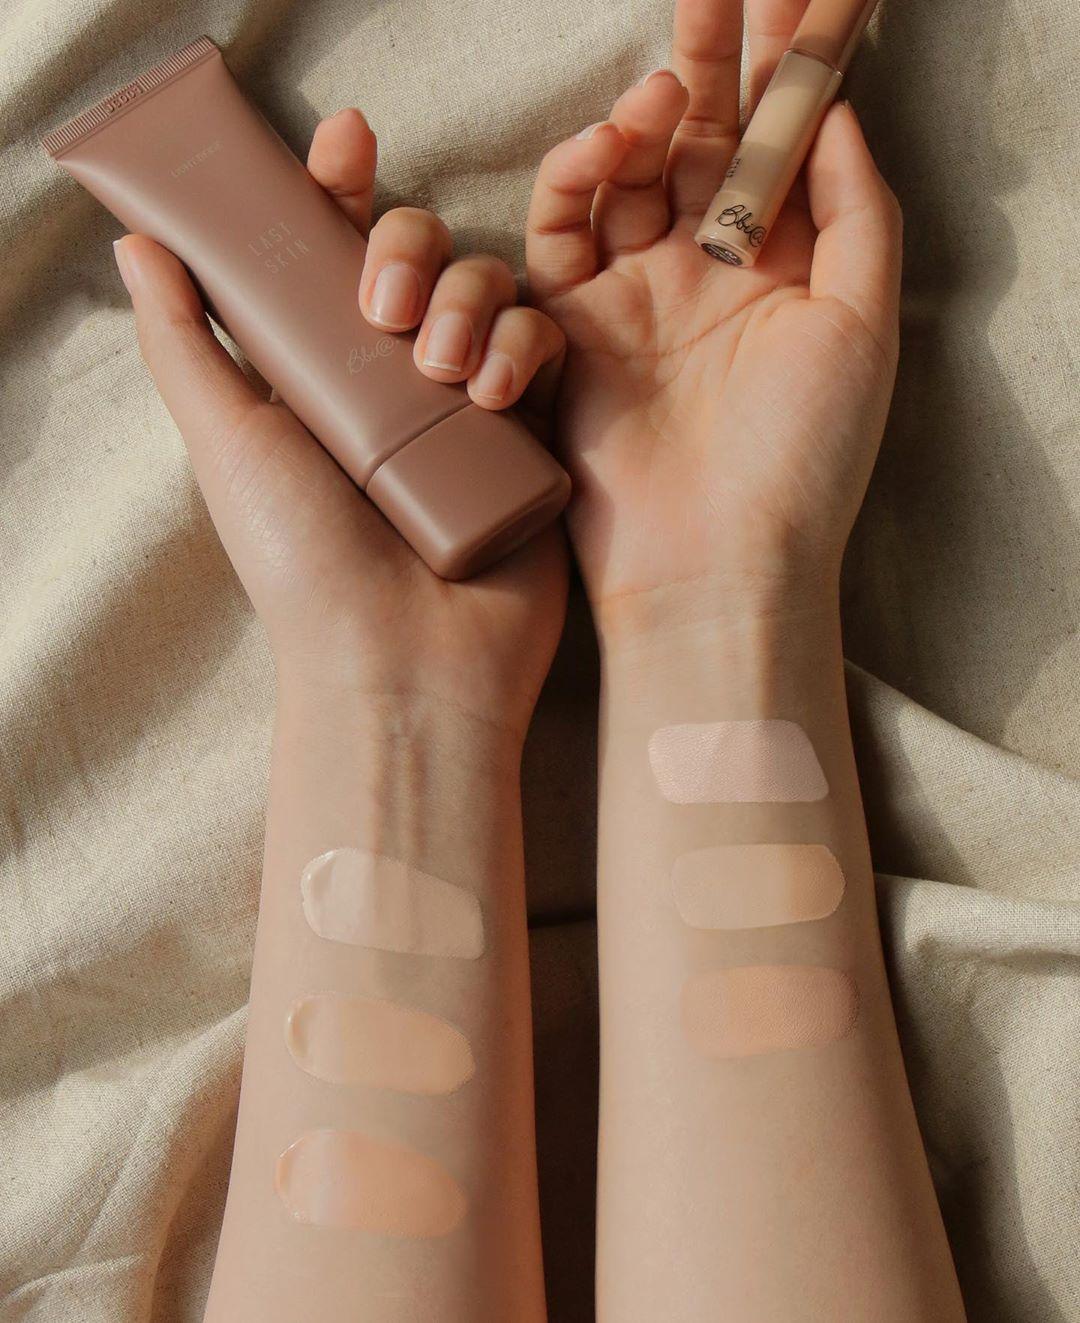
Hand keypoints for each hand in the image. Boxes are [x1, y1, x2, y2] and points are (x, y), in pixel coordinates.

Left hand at [113, 108, 566, 740]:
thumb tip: (138, 245)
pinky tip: (497, 393)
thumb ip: (186, 342)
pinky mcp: (533, 439)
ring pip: (490, 289)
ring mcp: (469, 410)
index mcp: (322, 375)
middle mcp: (395, 384)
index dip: (339, 191)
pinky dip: (525, 348)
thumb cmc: (304, 562)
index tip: (345, 141)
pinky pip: (545, 349)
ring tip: (441, 372)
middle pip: (421, 255)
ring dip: (469, 300)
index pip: (333, 256)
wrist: (403, 665)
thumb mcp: (227, 441)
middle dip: (407, 247)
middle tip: (385, 309)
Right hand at [525, 0, 901, 638]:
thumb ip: (856, 210)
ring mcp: (638, 299)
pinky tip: (603, 152)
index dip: (793, 65)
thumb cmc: (802, 459)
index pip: (785, 145)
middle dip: (711, 60)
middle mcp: (709, 277)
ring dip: (640, 118)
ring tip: (661, 87)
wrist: (711, 566)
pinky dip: (575, 184)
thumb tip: (836, 112)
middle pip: (704, 142)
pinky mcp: (572, 329)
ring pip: (628, 177)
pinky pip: (560, 234)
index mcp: (786, 273)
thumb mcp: (862, 326)